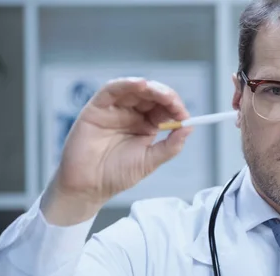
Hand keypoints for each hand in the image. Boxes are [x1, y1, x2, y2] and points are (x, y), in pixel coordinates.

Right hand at [41, 77, 191, 225]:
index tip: (185, 115)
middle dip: (166, 96)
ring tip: (163, 94)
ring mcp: (114, 109)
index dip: (175, 108)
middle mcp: (131, 114)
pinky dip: (126, 84)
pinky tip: (141, 85)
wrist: (89, 186)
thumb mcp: (150, 161)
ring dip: (150, 88)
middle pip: (152, 96)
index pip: (164, 109)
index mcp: (146, 125)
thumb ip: (170, 146)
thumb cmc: (117, 175)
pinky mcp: (97, 107)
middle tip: (174, 103)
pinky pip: (111, 90)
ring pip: (134, 89)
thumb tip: (189, 128)